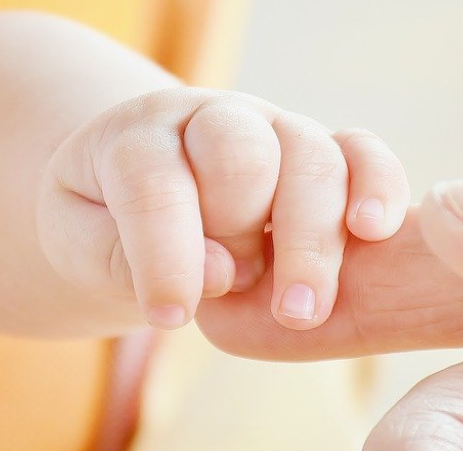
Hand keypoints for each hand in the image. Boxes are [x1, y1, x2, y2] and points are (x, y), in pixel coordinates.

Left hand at [37, 87, 407, 329]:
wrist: (140, 192)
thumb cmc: (110, 226)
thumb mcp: (85, 247)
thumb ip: (129, 261)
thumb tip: (219, 274)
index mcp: (139, 138)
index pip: (154, 184)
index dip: (164, 255)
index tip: (170, 318)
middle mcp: (213, 120)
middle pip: (242, 155)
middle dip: (243, 233)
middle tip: (221, 299)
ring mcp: (275, 130)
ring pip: (310, 157)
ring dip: (311, 239)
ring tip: (302, 311)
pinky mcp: (326, 151)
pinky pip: (363, 151)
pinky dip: (377, 184)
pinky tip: (371, 230)